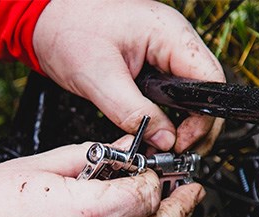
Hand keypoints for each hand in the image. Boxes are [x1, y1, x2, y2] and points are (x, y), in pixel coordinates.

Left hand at [33, 0, 224, 153]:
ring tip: (166, 149)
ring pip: (190, 98)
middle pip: (206, 93)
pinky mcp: (153, 67)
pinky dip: (167, 118)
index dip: (203, 119)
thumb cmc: (70, 31)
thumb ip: (133, 111)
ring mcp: (166, 54)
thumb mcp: (100, 78)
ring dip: (183, 126)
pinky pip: (171, 97)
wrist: (48, 21)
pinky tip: (157, 134)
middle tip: (177, 154)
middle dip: (197, 128)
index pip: (210, 81)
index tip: (182, 143)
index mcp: (170, 35)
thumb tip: (164, 140)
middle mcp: (175, 43)